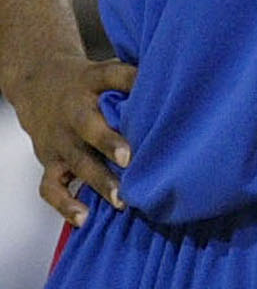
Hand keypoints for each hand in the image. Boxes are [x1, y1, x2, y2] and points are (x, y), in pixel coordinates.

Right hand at [3, 51, 132, 224]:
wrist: (38, 85)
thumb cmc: (88, 83)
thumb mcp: (108, 70)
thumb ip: (137, 77)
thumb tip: (185, 79)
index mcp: (91, 82)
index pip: (111, 76)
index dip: (129, 80)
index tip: (147, 93)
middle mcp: (73, 112)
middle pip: (88, 126)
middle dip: (108, 142)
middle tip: (129, 159)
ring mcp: (60, 139)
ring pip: (77, 161)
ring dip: (99, 181)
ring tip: (121, 200)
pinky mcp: (49, 161)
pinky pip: (51, 186)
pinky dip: (65, 204)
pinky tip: (85, 218)